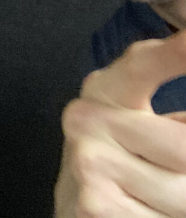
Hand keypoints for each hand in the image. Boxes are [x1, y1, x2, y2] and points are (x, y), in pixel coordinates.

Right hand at [55, 30, 185, 216]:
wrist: (79, 200)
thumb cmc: (125, 155)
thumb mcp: (142, 118)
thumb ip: (174, 104)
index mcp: (105, 88)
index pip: (144, 62)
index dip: (176, 53)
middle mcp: (85, 117)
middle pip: (183, 147)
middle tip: (174, 171)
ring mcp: (85, 162)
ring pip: (181, 194)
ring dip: (181, 204)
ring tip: (159, 197)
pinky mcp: (91, 206)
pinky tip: (144, 212)